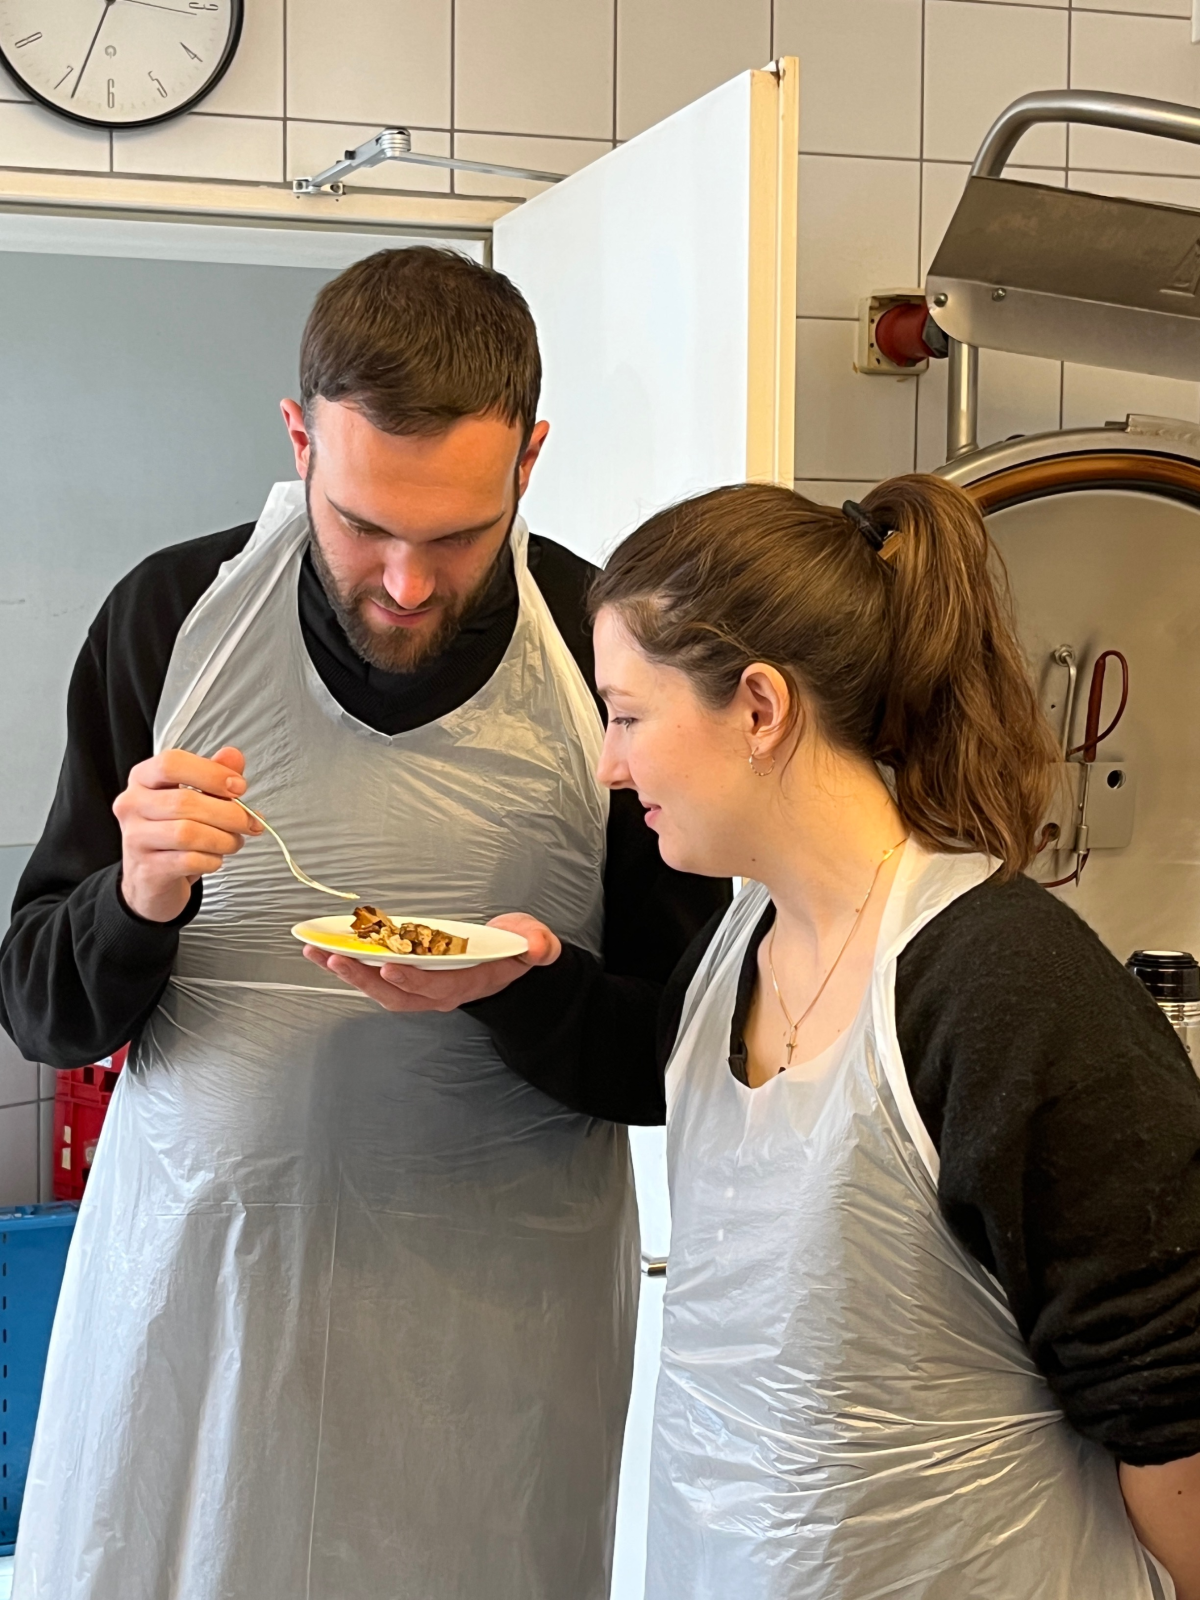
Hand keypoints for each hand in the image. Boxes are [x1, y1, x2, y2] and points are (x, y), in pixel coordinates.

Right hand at [114, 745, 262, 922]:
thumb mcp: (195, 797)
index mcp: (143, 778)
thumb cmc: (174, 833)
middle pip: (185, 801)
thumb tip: (233, 756)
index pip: (171, 763)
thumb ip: (214, 775)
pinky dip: (212, 860)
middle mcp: (132, 805)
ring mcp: (135, 838)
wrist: (150, 879)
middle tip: (248, 822)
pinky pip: (189, 861)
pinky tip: (214, 858)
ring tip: (233, 841)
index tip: (238, 786)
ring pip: (188, 833)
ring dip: (223, 839)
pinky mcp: (147, 869)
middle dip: (228, 813)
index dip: (210, 773)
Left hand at [302, 913, 560, 1012]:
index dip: (412, 978)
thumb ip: (538, 945)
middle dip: (363, 977)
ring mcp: (421, 988)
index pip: (436, 986)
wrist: (509, 966)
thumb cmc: (517, 951)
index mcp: (467, 983)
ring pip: (379, 988)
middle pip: (396, 993)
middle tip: (334, 957)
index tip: (389, 966)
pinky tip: (328, 951)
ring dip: (349, 973)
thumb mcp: (535, 945)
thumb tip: (535, 946)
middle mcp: (439, 993)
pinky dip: (352, 966)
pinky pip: (376, 976)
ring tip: (318, 953)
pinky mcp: (408, 978)